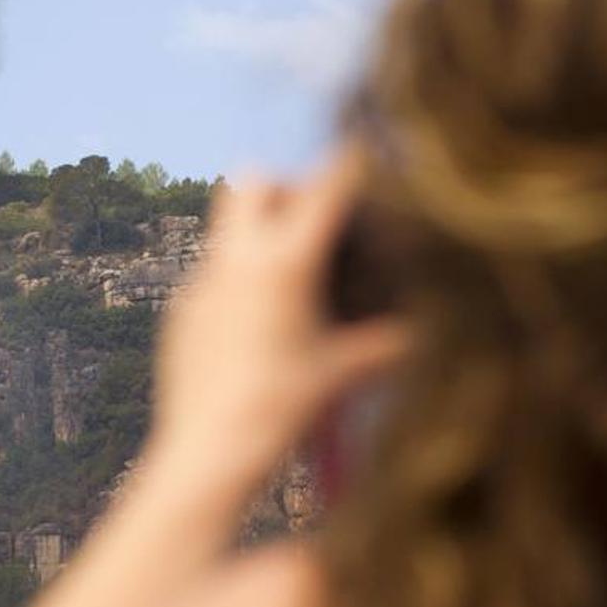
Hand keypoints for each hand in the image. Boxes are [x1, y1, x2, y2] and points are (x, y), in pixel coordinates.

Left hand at [148, 150, 409, 511]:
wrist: (205, 453)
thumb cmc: (280, 410)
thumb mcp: (341, 374)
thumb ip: (386, 346)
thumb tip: (424, 333)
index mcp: (284, 263)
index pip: (324, 190)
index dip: (350, 167)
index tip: (364, 153)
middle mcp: (237, 259)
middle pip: (255, 180)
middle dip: (286, 188)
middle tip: (313, 223)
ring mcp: (202, 280)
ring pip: (226, 224)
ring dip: (259, 230)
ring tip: (289, 274)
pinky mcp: (181, 307)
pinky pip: (212, 271)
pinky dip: (239, 278)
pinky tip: (257, 323)